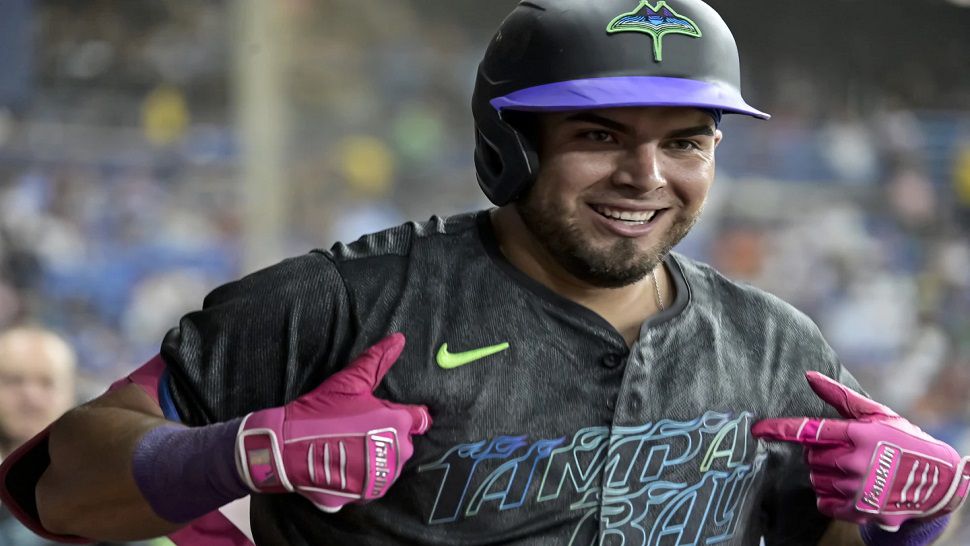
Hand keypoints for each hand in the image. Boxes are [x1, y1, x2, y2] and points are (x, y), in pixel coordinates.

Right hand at [235, 333, 430, 511]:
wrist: (285, 449)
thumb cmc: (319, 412)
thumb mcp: (348, 383)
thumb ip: (377, 360)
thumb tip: (399, 339)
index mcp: (398, 423)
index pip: (420, 419)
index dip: (404, 414)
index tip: (387, 414)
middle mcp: (398, 452)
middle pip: (404, 441)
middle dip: (388, 435)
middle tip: (359, 428)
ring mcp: (383, 478)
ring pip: (390, 463)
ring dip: (376, 456)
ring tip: (349, 446)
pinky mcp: (368, 495)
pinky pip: (374, 482)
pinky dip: (364, 475)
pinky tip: (344, 464)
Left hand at [752, 371, 969, 530]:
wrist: (936, 481)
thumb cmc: (903, 439)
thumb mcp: (876, 413)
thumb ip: (840, 396)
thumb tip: (809, 375)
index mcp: (858, 434)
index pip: (809, 430)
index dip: (779, 430)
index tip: (757, 430)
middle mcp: (856, 462)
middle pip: (810, 457)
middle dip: (819, 453)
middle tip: (842, 451)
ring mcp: (858, 489)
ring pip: (815, 479)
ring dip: (824, 474)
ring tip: (850, 470)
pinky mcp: (860, 511)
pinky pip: (823, 503)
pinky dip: (829, 496)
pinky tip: (848, 488)